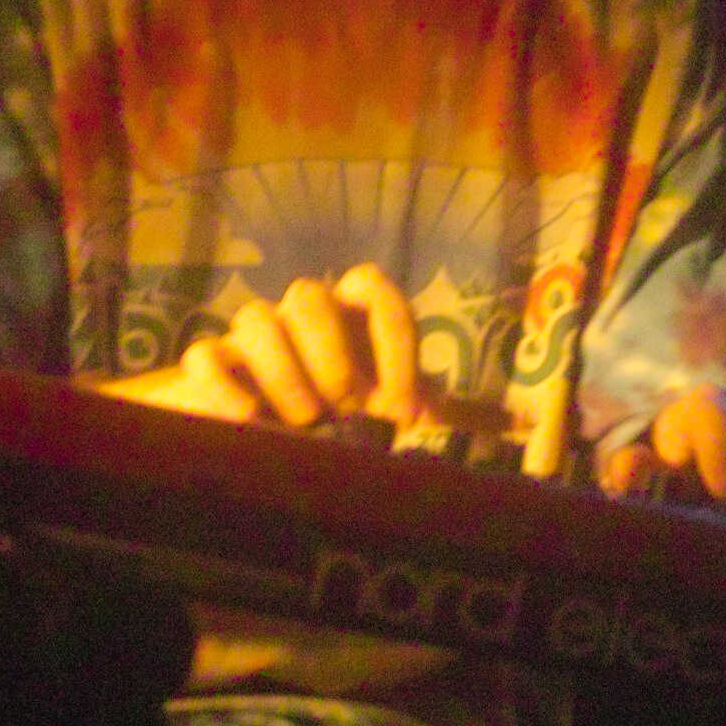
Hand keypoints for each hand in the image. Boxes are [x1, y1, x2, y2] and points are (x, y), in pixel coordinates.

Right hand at [97, 264, 420, 429]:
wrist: (279, 436)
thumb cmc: (352, 415)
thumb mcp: (401, 412)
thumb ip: (449, 412)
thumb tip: (521, 422)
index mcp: (351, 311)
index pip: (375, 290)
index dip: (394, 342)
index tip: (402, 408)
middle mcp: (300, 313)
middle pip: (308, 295)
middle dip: (330, 354)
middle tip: (346, 408)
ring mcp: (251, 335)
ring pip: (254, 318)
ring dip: (283, 373)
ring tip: (300, 425)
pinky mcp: (210, 365)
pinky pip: (204, 357)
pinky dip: (224, 389)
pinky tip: (250, 424)